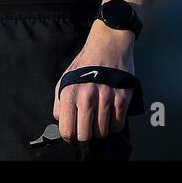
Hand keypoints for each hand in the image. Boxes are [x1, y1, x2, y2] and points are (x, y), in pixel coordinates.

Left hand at [53, 22, 135, 142]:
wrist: (108, 45)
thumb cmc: (86, 64)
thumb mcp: (65, 79)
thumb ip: (59, 101)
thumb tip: (60, 120)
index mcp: (70, 93)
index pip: (67, 130)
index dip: (70, 137)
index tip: (74, 135)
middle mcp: (87, 97)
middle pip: (85, 135)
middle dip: (86, 136)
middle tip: (88, 129)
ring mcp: (106, 98)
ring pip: (102, 132)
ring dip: (101, 130)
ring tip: (100, 121)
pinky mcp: (122, 98)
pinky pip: (118, 124)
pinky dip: (114, 125)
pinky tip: (111, 116)